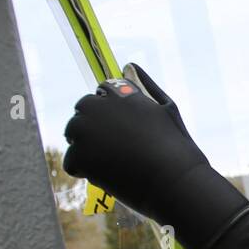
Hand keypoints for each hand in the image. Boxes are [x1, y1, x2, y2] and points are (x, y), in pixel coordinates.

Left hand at [63, 64, 248, 248]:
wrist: (175, 182)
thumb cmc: (177, 149)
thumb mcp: (168, 110)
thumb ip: (147, 86)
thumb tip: (129, 65)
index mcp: (122, 93)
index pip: (102, 91)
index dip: (107, 110)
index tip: (116, 128)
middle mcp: (102, 106)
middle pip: (82, 109)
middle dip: (91, 125)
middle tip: (110, 148)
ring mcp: (89, 130)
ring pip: (73, 134)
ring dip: (84, 147)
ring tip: (109, 163)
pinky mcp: (82, 155)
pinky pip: (71, 161)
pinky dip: (84, 172)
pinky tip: (106, 177)